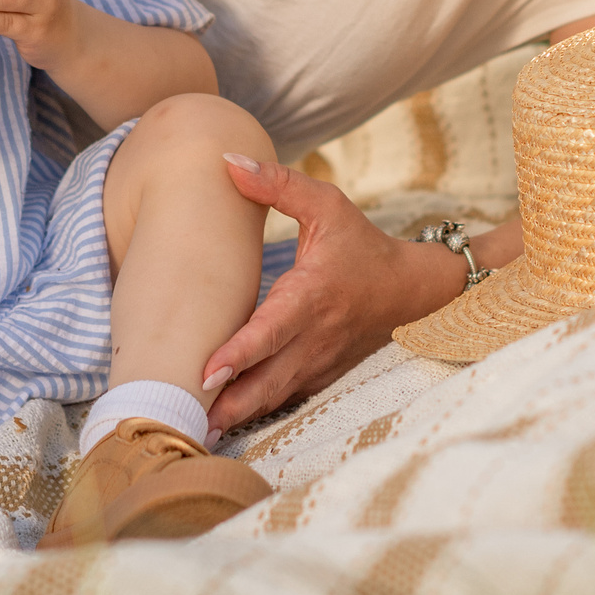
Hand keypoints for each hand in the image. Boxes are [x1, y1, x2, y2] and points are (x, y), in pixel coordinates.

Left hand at [201, 157, 464, 432]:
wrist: (411, 290)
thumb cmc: (361, 245)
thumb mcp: (327, 204)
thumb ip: (277, 184)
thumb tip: (228, 162)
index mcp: (312, 296)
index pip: (271, 332)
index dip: (238, 354)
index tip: (205, 372)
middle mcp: (314, 337)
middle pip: (266, 380)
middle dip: (227, 403)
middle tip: (182, 417)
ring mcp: (319, 363)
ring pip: (272, 397)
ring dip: (235, 415)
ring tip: (194, 432)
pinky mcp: (319, 376)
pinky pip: (283, 398)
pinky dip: (254, 410)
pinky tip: (222, 421)